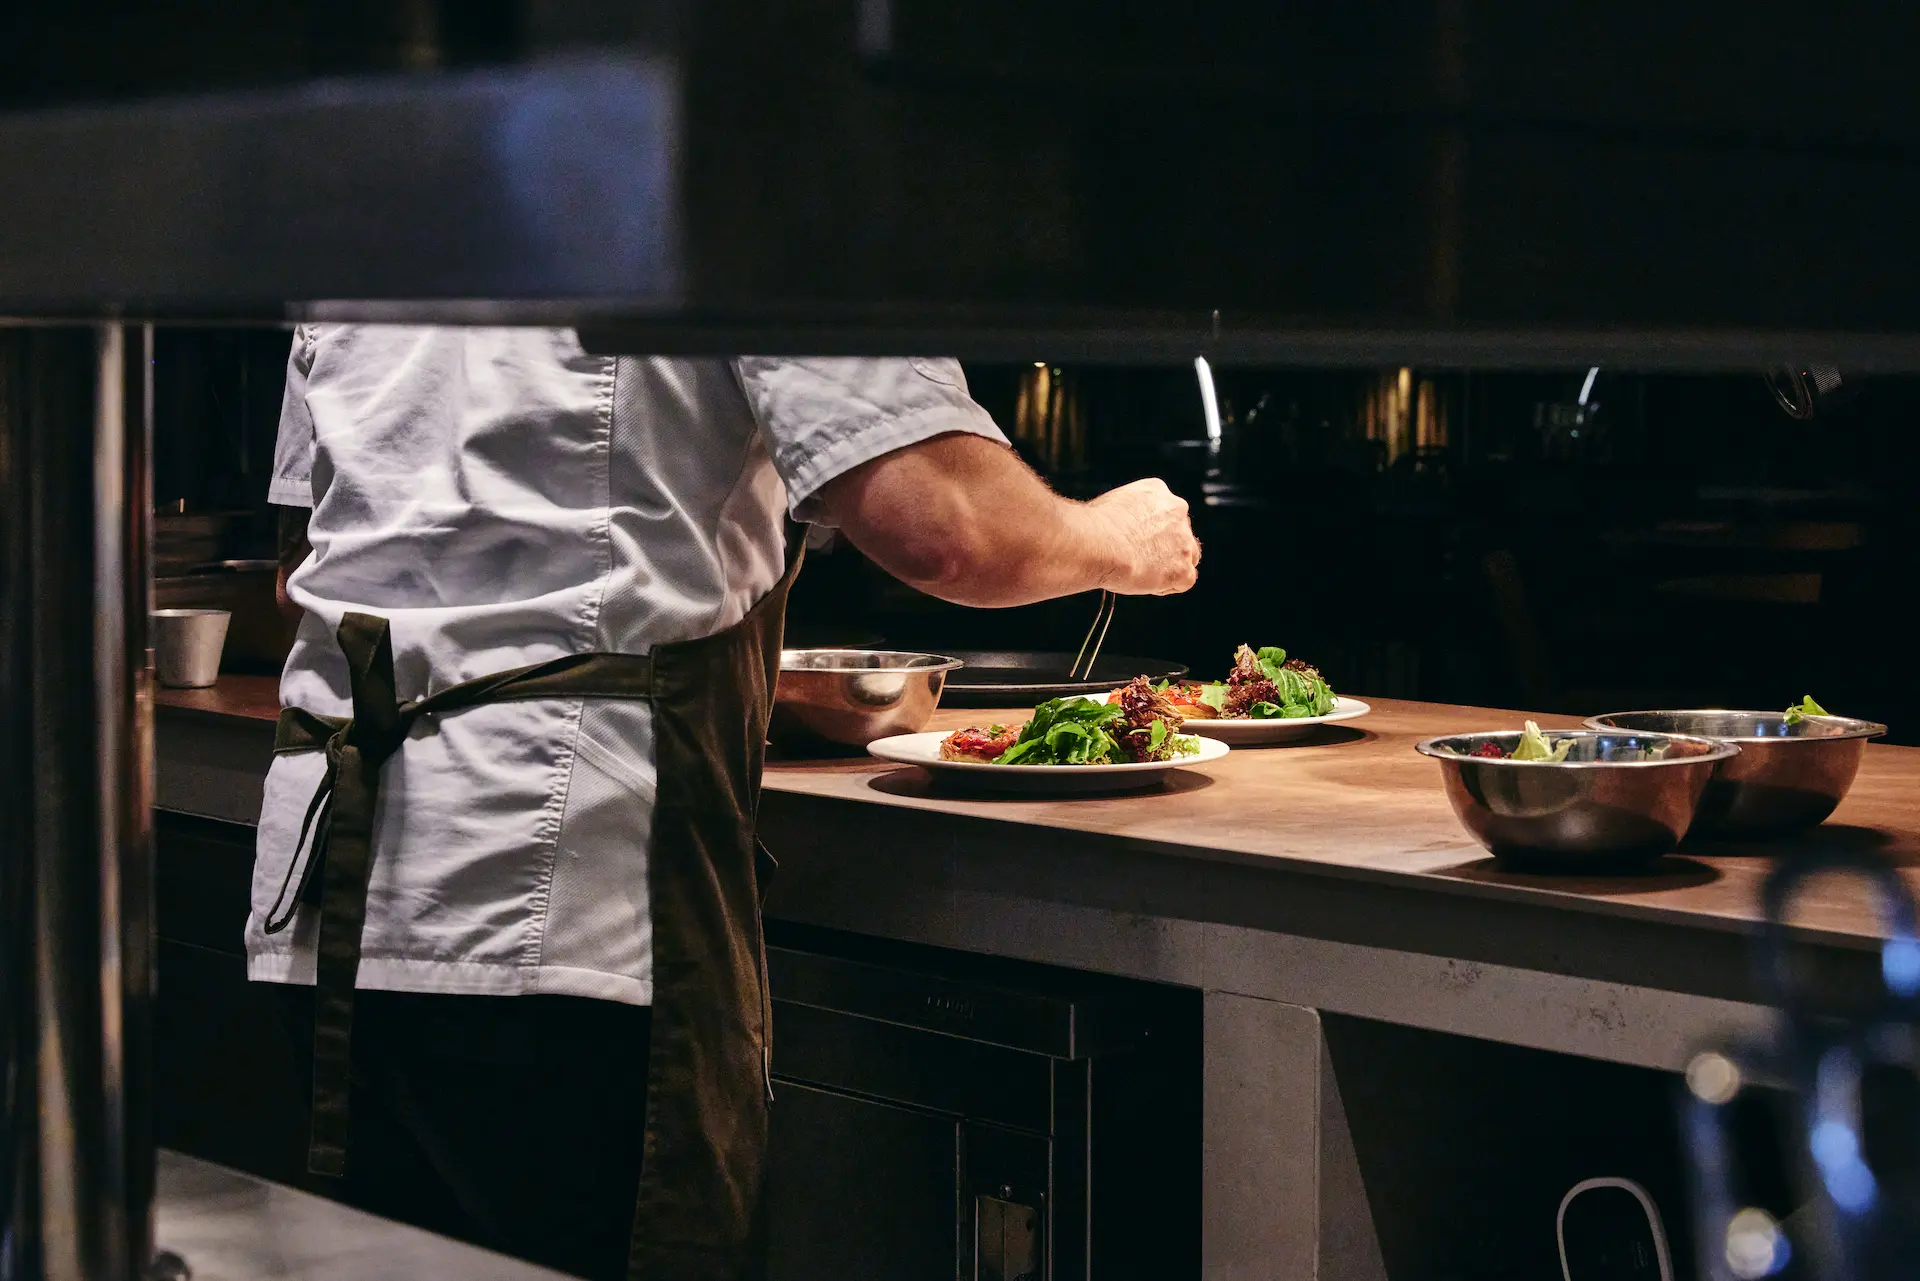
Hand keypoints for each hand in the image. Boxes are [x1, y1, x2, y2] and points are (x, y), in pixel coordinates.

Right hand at [1085, 478, 1199, 594]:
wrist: (1097, 545)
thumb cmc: (1094, 528)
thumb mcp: (1112, 504)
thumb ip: (1128, 514)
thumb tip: (1122, 528)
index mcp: (1158, 491)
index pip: (1165, 513)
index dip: (1152, 531)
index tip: (1137, 541)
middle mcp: (1177, 510)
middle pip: (1180, 534)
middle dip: (1165, 548)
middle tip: (1141, 559)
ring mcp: (1184, 541)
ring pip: (1186, 558)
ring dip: (1168, 567)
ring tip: (1141, 572)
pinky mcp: (1184, 570)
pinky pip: (1182, 582)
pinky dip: (1166, 585)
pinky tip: (1145, 582)